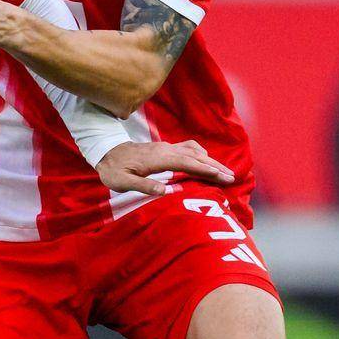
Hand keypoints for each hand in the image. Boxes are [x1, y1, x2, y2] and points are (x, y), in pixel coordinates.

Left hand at [94, 140, 235, 196]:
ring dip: (210, 160)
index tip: (223, 177)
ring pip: (194, 151)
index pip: (189, 163)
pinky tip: (205, 160)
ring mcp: (166, 147)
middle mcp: (165, 149)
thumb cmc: (113, 170)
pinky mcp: (165, 148)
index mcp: (158, 158)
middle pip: (196, 156)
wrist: (105, 151)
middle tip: (233, 177)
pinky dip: (200, 154)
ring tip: (224, 171)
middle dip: (215, 166)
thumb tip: (165, 191)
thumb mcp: (122, 182)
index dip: (207, 170)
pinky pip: (188, 148)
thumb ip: (143, 185)